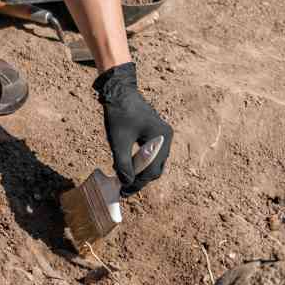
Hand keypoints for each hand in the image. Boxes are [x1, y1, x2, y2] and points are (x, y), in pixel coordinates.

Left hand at [93, 62, 172, 194]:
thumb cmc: (119, 114)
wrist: (119, 91)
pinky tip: (129, 165)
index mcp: (161, 138)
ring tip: (125, 178)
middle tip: (124, 188)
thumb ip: (123, 164)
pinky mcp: (155, 132)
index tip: (122, 192)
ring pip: (155, 162)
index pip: (152, 171)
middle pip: (157, 168)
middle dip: (141, 180)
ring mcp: (162, 134)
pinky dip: (142, 162)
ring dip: (141, 171)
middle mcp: (166, 137)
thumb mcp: (118, 142)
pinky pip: (152, 154)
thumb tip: (126, 183)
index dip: (137, 184)